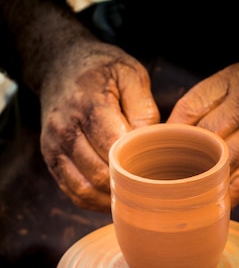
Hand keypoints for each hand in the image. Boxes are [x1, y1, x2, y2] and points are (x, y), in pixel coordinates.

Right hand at [39, 41, 159, 211]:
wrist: (60, 65)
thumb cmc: (102, 71)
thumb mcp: (131, 74)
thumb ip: (144, 108)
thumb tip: (151, 143)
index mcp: (88, 104)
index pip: (114, 148)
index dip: (138, 162)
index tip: (158, 165)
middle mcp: (65, 127)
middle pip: (99, 173)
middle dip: (128, 183)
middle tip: (153, 184)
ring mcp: (53, 145)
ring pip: (85, 189)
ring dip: (112, 197)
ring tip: (136, 194)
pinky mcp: (50, 158)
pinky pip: (73, 192)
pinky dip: (95, 201)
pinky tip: (115, 196)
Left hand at [167, 62, 238, 207]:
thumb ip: (228, 105)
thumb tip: (191, 137)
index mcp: (237, 77)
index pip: (189, 106)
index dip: (171, 133)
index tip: (160, 151)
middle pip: (200, 136)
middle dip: (183, 161)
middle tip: (167, 181)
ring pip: (219, 159)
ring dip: (203, 181)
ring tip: (189, 197)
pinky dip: (230, 195)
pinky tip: (219, 205)